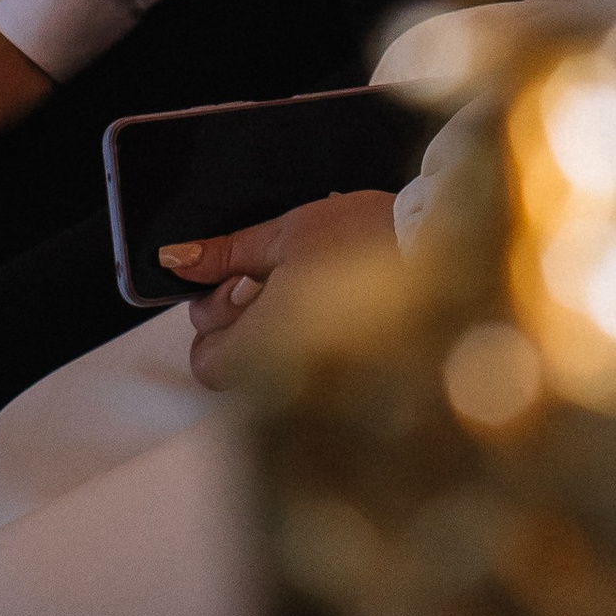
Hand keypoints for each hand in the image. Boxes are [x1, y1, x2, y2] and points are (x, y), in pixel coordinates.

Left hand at [164, 193, 398, 385]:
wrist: (439, 250)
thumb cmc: (361, 238)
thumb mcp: (286, 233)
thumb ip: (228, 252)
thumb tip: (177, 261)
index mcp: (262, 343)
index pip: (205, 361)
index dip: (212, 317)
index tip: (238, 281)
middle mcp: (286, 374)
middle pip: (238, 361)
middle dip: (244, 316)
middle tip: (276, 271)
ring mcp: (320, 382)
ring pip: (274, 361)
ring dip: (278, 325)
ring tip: (310, 282)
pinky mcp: (352, 378)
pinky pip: (309, 364)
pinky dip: (309, 334)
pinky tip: (333, 297)